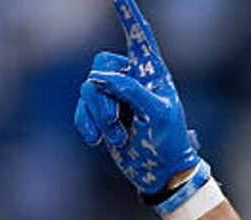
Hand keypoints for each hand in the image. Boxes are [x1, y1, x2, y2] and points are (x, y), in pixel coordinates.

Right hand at [74, 0, 200, 195]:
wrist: (161, 172)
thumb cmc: (169, 142)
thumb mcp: (158, 114)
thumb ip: (132, 91)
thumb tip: (99, 78)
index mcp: (153, 74)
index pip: (139, 38)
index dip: (129, 15)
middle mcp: (132, 80)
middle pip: (101, 67)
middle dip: (103, 97)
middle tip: (115, 122)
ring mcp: (115, 98)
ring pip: (88, 90)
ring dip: (98, 116)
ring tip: (117, 138)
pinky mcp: (102, 115)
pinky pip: (81, 109)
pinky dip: (85, 124)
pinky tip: (97, 141)